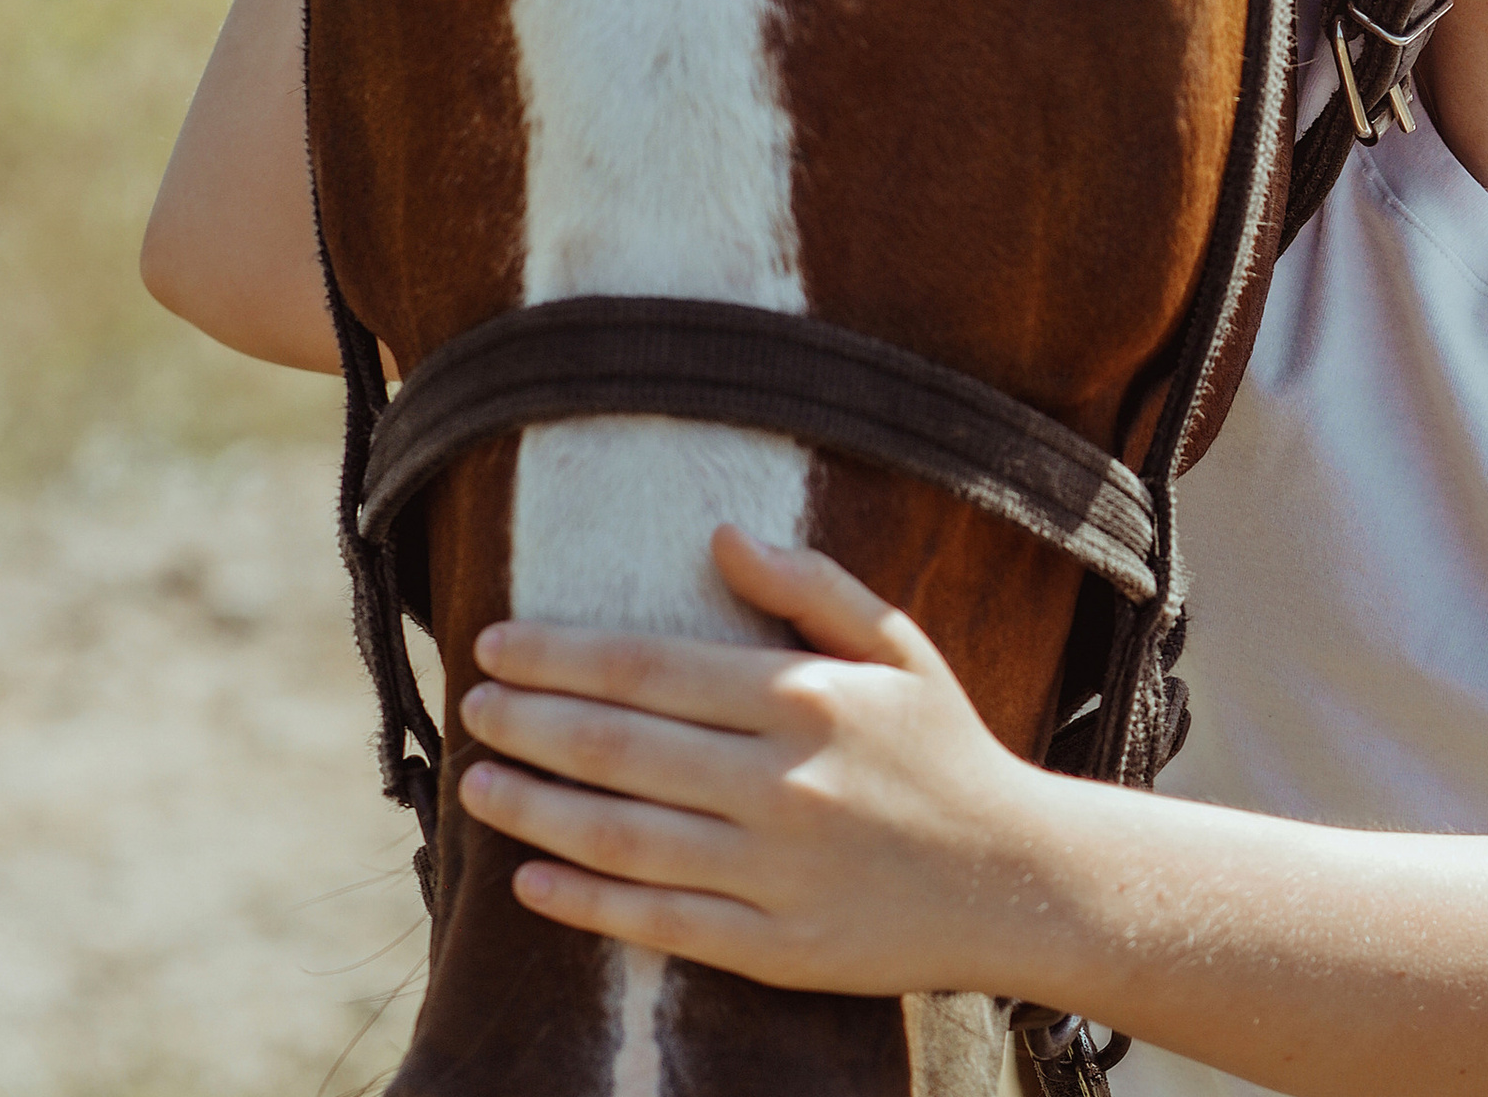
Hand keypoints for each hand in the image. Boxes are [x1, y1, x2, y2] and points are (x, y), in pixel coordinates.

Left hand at [456, 527, 1053, 995]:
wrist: (1016, 878)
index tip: (497, 643)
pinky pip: (659, 925)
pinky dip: (585, 902)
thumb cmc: (945, 748)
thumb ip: (810, 586)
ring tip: (478, 782)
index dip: (560, 655)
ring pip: (624, 839)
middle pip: (620, 749)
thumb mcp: (897, 646)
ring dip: (535, 809)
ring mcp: (775, 874)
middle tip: (471, 704)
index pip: (650, 668)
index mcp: (805, 699)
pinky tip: (531, 879)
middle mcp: (782, 784)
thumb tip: (721, 537)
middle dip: (530, 723)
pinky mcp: (776, 950)